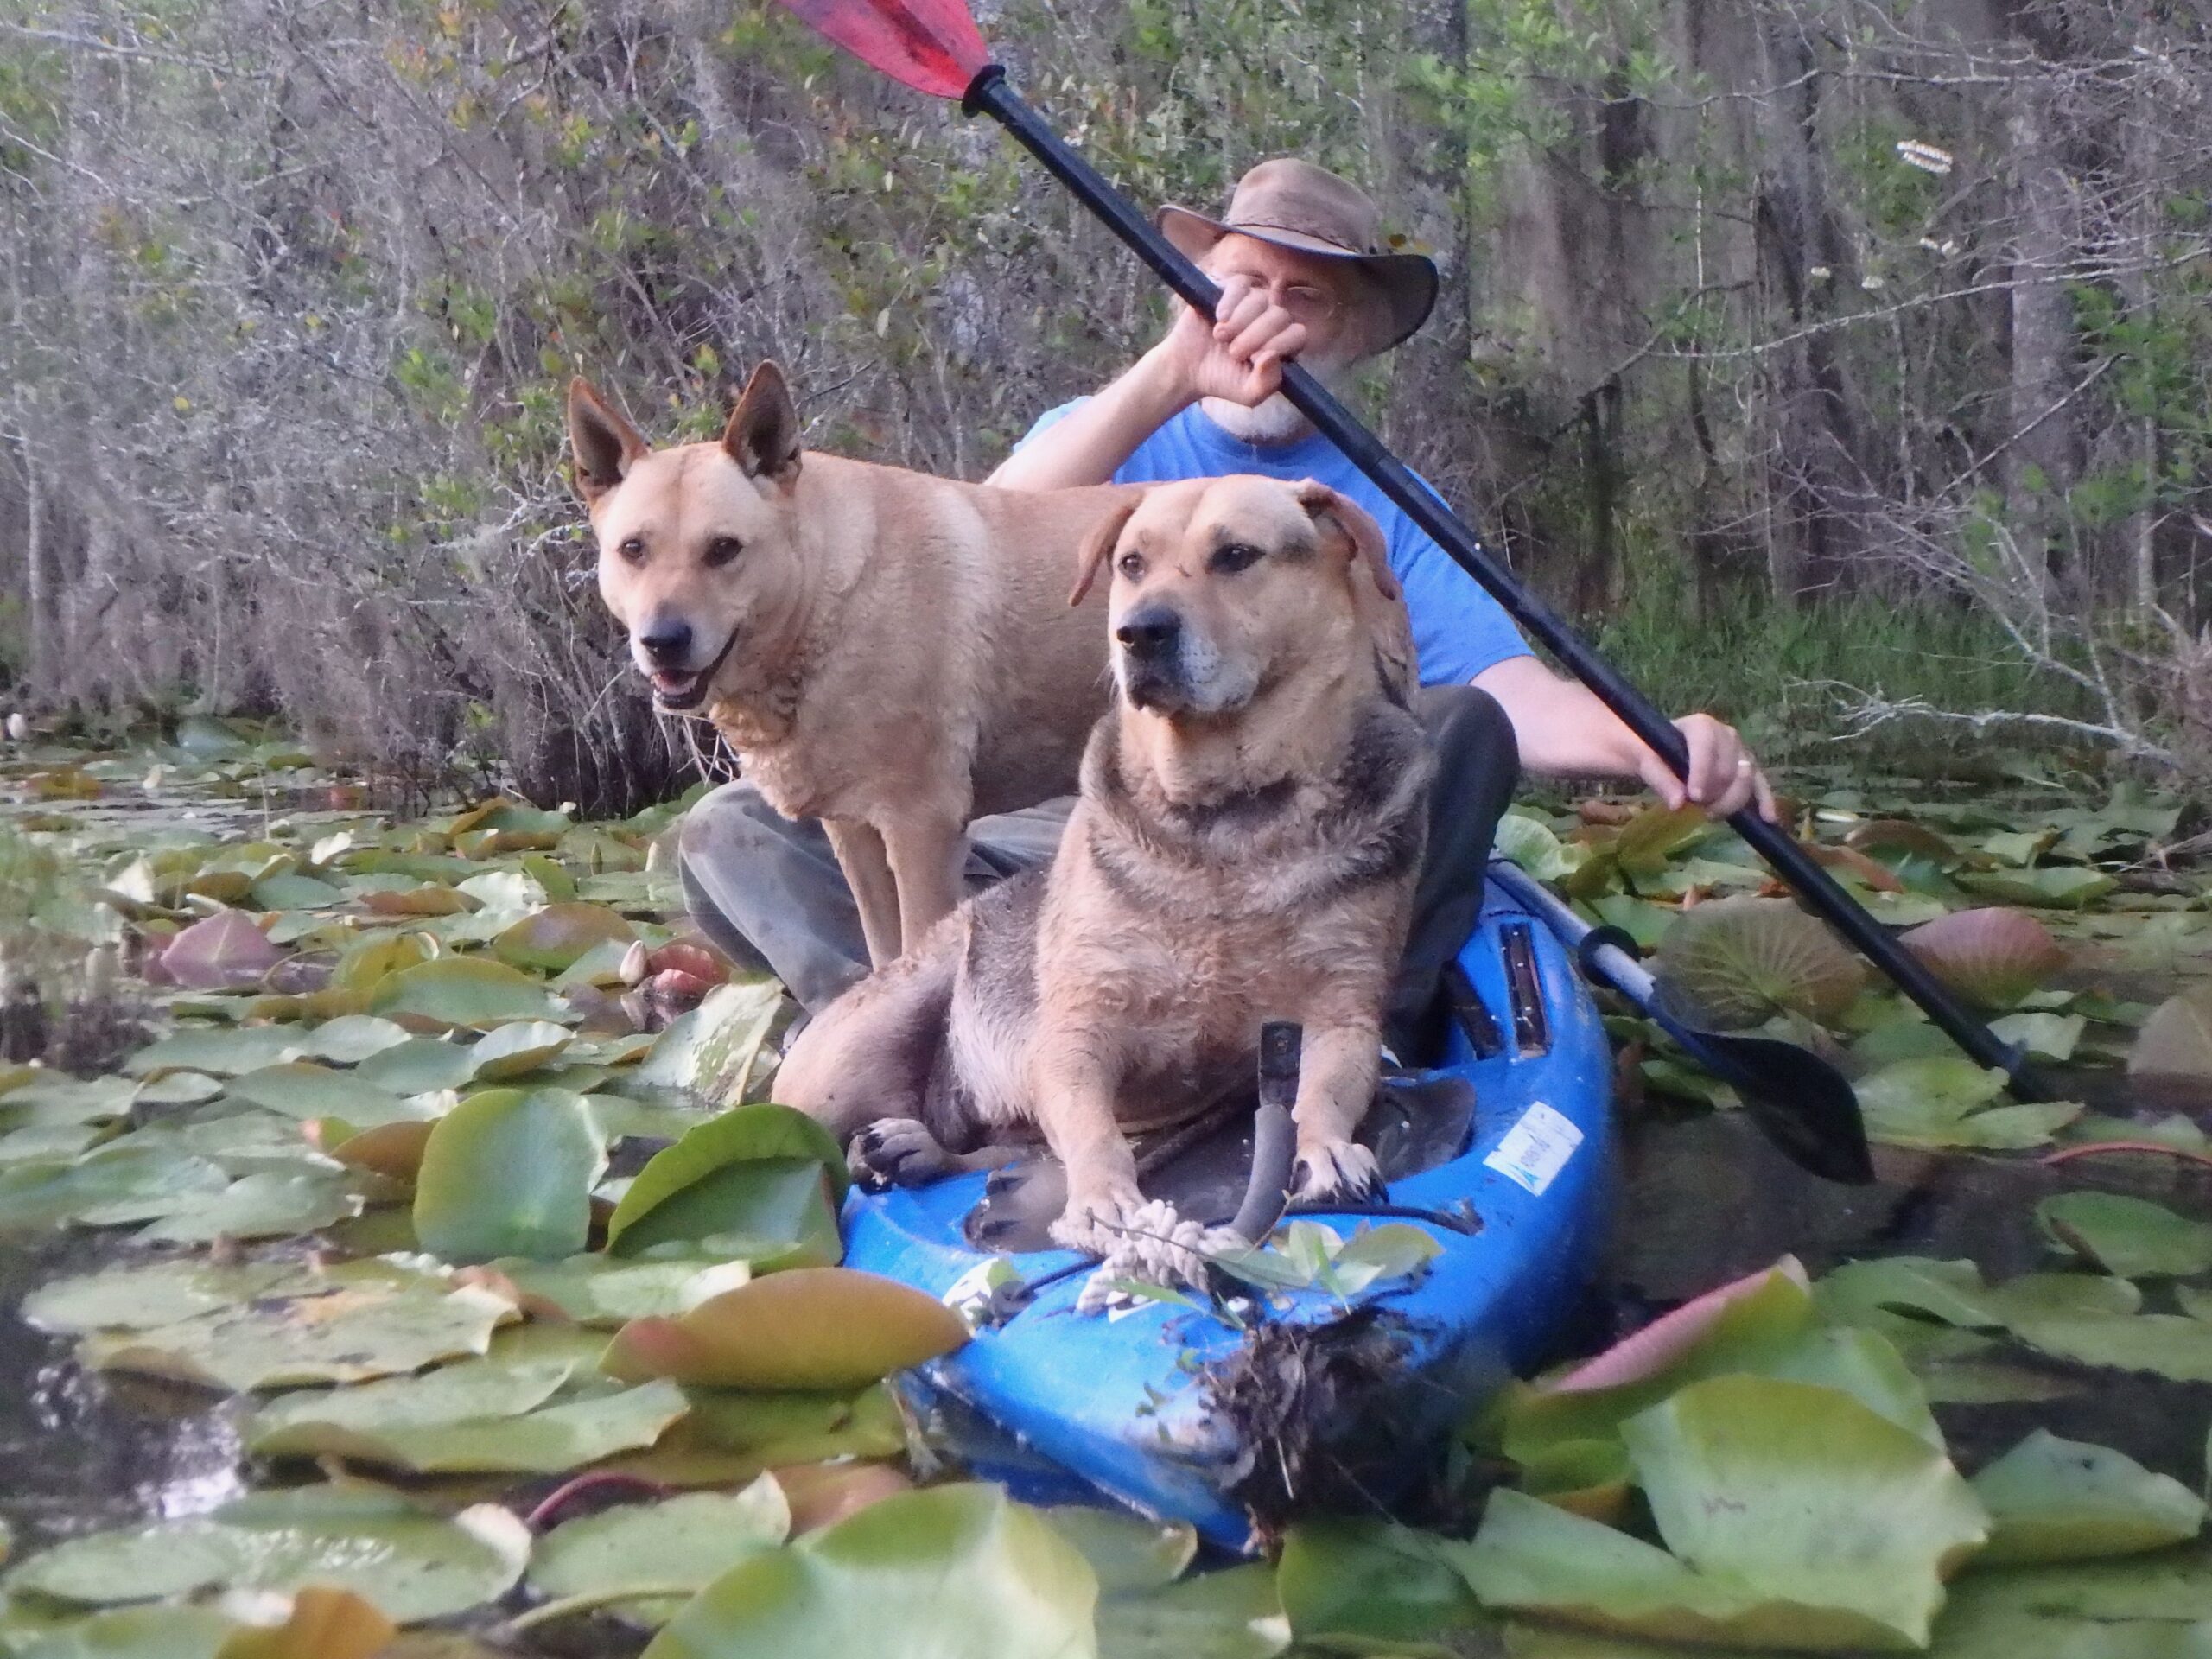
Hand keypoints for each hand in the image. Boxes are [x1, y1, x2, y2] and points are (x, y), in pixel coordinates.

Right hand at [1146, 273, 1308, 408]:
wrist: (1189, 369)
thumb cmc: (1223, 380)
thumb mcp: (1249, 394)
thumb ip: (1267, 383)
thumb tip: (1272, 355)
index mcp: (1283, 341)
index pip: (1298, 333)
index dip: (1278, 344)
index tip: (1254, 359)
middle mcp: (1271, 317)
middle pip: (1280, 315)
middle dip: (1255, 337)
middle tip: (1233, 352)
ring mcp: (1253, 300)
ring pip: (1260, 299)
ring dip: (1240, 322)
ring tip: (1221, 338)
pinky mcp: (1231, 288)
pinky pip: (1240, 285)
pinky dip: (1230, 303)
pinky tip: (1218, 319)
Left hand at [1634, 713, 1775, 820]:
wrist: (1659, 752)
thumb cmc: (1650, 751)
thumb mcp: (1644, 760)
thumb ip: (1659, 778)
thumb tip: (1679, 804)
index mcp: (1700, 726)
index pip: (1706, 745)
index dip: (1702, 771)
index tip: (1694, 797)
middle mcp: (1726, 734)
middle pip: (1729, 768)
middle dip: (1715, 793)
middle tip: (1697, 808)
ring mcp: (1739, 752)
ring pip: (1746, 778)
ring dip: (1731, 802)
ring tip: (1710, 814)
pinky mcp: (1747, 768)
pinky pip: (1760, 784)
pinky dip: (1764, 800)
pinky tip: (1767, 818)